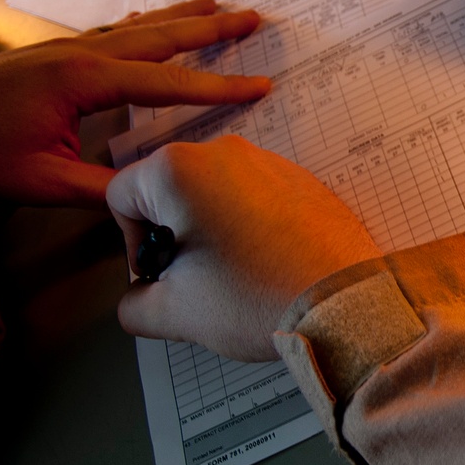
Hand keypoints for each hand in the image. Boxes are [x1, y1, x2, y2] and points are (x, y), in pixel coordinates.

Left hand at [0, 0, 270, 207]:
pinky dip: (143, 25)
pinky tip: (149, 24)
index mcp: (84, 80)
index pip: (167, 82)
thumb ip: (102, 190)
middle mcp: (79, 53)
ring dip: (179, 16)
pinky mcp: (50, 56)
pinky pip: (112, 33)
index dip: (217, 87)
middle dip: (210, 27)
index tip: (258, 85)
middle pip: (160, 35)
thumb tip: (150, 199)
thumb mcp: (41, 181)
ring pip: (137, 27)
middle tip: (253, 18)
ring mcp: (63, 49)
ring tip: (215, 6)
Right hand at [107, 136, 381, 360]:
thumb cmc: (260, 298)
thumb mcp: (175, 313)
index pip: (121, 196)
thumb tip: (137, 299)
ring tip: (236, 276)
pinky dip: (249, 225)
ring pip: (211, 192)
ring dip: (211, 230)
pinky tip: (265, 264)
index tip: (159, 274)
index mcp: (178, 170)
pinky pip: (253, 195)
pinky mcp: (298, 177)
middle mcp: (221, 151)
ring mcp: (266, 160)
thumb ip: (134, 304)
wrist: (343, 303)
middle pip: (167, 190)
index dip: (130, 243)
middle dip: (172, 235)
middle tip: (195, 280)